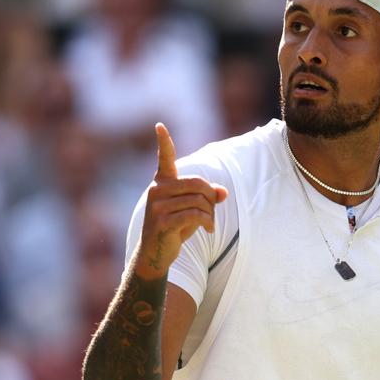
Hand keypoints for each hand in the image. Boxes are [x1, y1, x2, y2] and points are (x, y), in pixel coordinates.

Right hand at [134, 123, 227, 278]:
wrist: (155, 254)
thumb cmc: (175, 228)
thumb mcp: (193, 209)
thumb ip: (207, 197)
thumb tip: (223, 193)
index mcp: (162, 183)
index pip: (164, 158)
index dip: (164, 142)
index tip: (159, 125)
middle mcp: (157, 190)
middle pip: (197, 183)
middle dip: (210, 197)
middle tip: (211, 212)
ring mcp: (157, 206)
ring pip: (199, 201)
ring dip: (210, 214)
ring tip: (208, 223)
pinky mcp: (162, 221)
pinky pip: (195, 214)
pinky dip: (207, 222)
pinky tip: (208, 230)